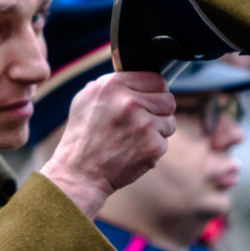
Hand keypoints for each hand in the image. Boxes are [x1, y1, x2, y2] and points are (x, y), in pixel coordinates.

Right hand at [37, 71, 175, 218]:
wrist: (79, 173)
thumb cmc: (82, 137)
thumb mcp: (86, 99)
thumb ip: (111, 84)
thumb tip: (136, 77)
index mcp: (113, 85)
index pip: (155, 78)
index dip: (154, 91)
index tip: (147, 101)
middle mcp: (130, 102)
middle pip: (168, 99)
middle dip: (159, 111)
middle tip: (142, 123)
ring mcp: (143, 124)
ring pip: (170, 122)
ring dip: (157, 131)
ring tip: (134, 139)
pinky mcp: (152, 146)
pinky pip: (165, 142)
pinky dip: (152, 149)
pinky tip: (133, 152)